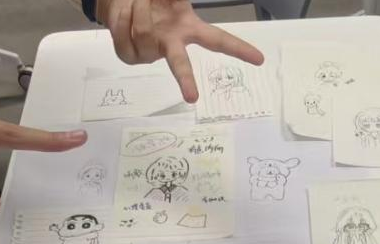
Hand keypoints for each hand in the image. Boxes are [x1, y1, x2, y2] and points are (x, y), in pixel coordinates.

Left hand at [100, 0, 263, 102]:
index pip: (219, 40)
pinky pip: (125, 42)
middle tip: (192, 97)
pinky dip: (121, 22)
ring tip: (138, 3)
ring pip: (144, 37)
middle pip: (181, 63)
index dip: (240, 49)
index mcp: (189, 28)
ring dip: (138, 12)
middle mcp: (173, 44)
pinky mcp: (132, 56)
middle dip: (186, 79)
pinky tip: (126, 16)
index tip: (258, 59)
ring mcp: (152, 52)